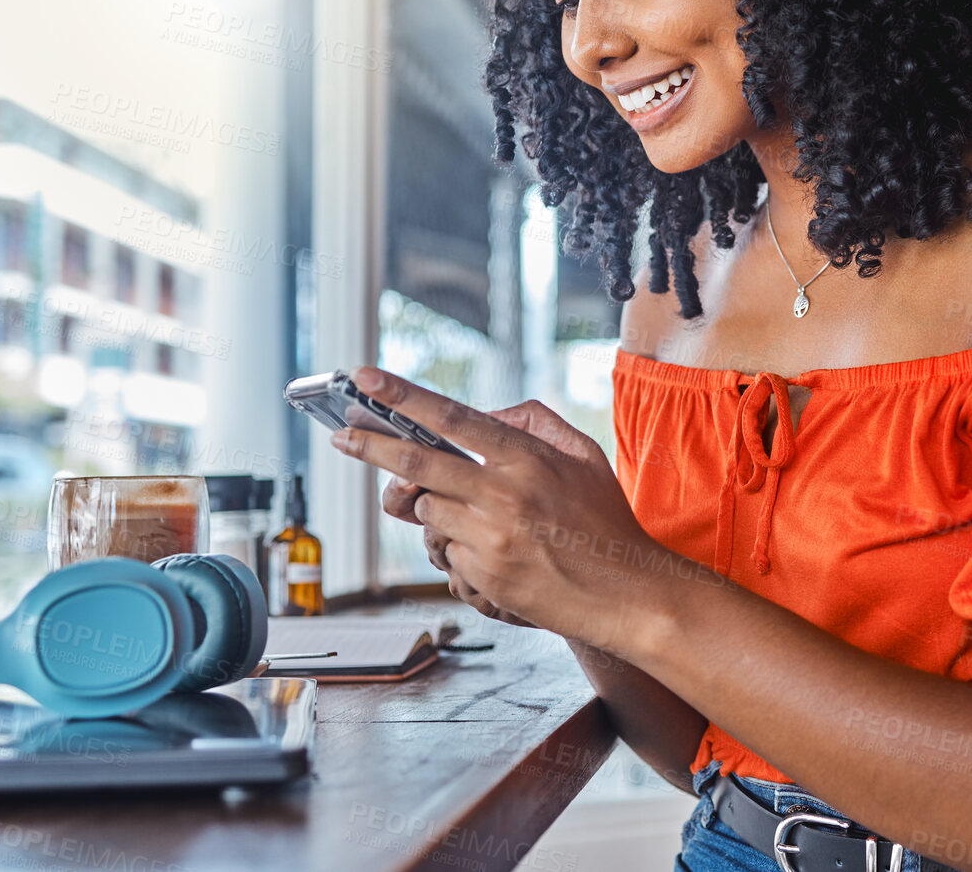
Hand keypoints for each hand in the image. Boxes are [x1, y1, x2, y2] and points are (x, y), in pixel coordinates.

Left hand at [332, 367, 671, 652]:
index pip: (450, 418)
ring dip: (430, 508)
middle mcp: (503, 495)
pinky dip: (457, 547)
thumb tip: (484, 413)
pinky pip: (447, 553)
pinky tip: (493, 550)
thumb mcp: (583, 454)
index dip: (401, 396)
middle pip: (414, 464)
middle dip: (370, 446)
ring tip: (467, 511)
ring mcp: (491, 539)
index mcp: (526, 458)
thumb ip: (533, 421)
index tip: (366, 379)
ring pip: (426, 513)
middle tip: (343, 437)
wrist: (628, 592)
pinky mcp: (485, 577)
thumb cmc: (606, 520)